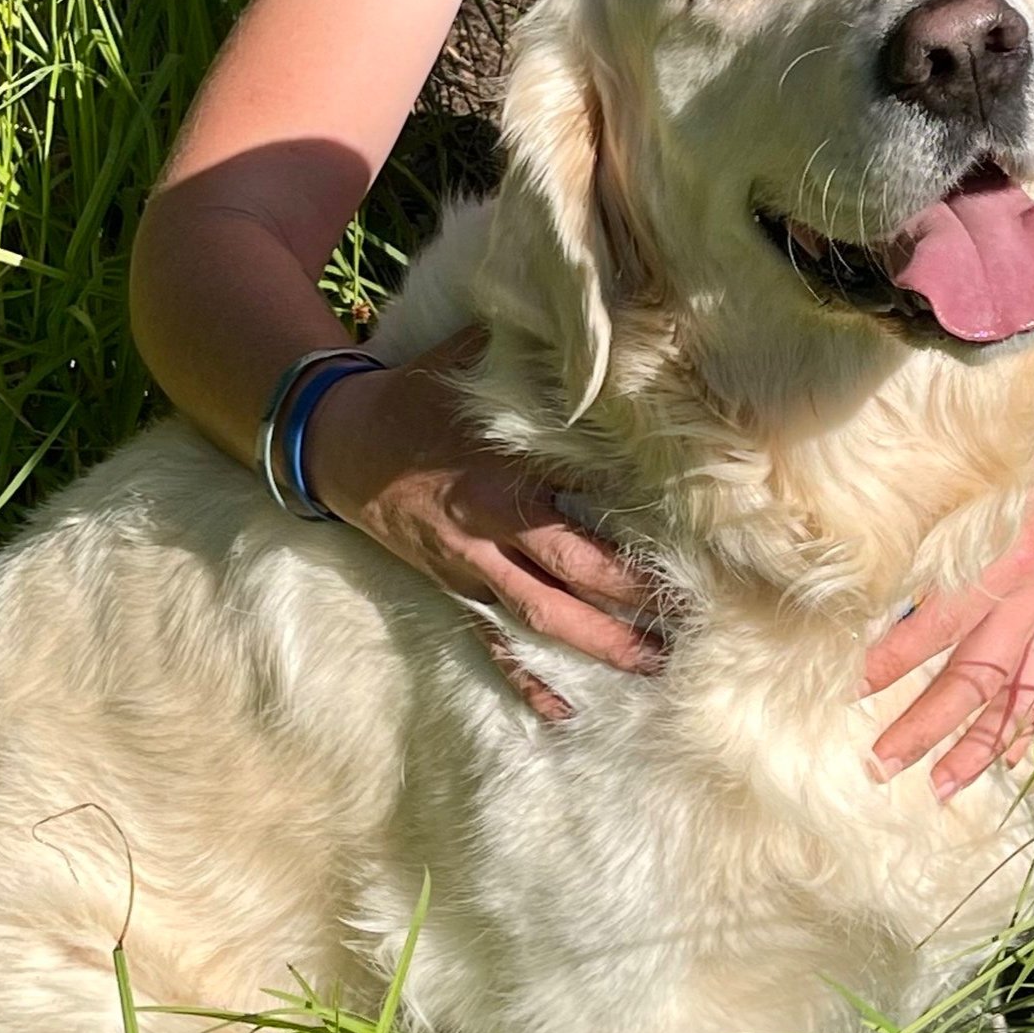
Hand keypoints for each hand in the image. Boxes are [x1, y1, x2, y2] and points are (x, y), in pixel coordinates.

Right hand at [307, 331, 660, 721]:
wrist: (338, 444)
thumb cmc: (415, 398)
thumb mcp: (471, 360)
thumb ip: (536, 348)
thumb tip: (603, 320)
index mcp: (503, 476)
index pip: (583, 514)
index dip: (637, 540)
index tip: (695, 556)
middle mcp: (490, 530)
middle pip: (572, 576)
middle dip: (634, 603)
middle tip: (694, 624)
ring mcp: (470, 569)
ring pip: (541, 617)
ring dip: (599, 645)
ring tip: (656, 666)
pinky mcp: (453, 590)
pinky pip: (491, 642)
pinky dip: (524, 679)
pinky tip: (560, 712)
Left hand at [862, 472, 1033, 798]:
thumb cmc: (1006, 456)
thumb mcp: (956, 485)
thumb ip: (918, 536)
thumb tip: (861, 583)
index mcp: (994, 560)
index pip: (932, 627)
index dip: (889, 663)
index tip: (847, 691)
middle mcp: (1026, 596)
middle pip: (972, 678)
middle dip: (926, 726)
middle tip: (881, 764)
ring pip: (1014, 695)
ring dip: (978, 745)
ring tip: (943, 787)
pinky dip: (1028, 722)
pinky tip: (1010, 760)